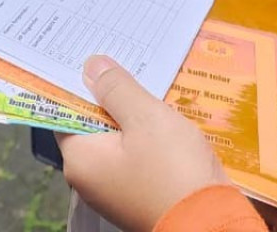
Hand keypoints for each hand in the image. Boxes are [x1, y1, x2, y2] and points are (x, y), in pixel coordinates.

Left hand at [57, 56, 231, 231]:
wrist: (210, 224)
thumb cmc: (173, 171)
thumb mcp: (146, 118)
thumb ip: (115, 89)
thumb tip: (90, 67)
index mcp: (80, 159)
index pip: (65, 112)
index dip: (78, 85)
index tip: (93, 60)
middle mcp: (89, 178)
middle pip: (91, 125)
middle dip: (110, 97)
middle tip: (126, 65)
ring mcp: (114, 190)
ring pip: (116, 140)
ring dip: (132, 117)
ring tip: (152, 87)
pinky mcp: (138, 195)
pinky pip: (135, 157)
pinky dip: (146, 138)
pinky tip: (166, 120)